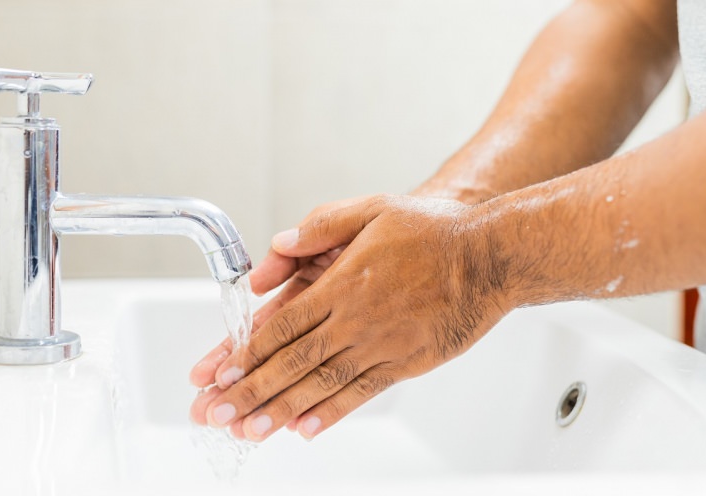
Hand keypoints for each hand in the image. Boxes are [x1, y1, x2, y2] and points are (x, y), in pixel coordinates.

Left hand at [190, 194, 514, 440]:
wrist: (490, 257)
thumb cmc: (434, 232)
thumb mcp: (373, 209)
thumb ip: (321, 227)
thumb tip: (279, 245)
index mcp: (343, 283)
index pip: (282, 326)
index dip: (246, 353)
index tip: (218, 374)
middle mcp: (356, 320)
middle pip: (292, 362)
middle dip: (249, 391)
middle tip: (215, 413)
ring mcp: (382, 346)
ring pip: (321, 385)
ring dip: (280, 410)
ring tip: (247, 432)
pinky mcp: (406, 364)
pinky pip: (362, 394)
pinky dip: (331, 413)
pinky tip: (304, 429)